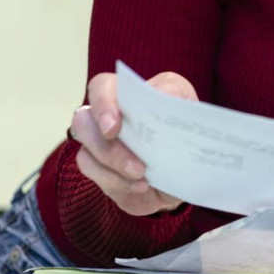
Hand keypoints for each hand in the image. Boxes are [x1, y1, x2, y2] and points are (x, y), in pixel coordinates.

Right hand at [70, 70, 196, 215]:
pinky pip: (97, 177)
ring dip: (115, 167)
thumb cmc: (187, 133)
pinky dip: (119, 183)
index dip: (102, 104)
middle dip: (105, 145)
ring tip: (142, 175)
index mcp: (131, 94)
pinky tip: (141, 186)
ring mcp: (100, 144)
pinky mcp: (101, 171)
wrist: (190, 169)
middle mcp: (107, 116)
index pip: (101, 88)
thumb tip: (164, 98)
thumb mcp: (189, 111)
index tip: (114, 127)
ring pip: (86, 153)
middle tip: (134, 163)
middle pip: (83, 123)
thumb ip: (176, 101)